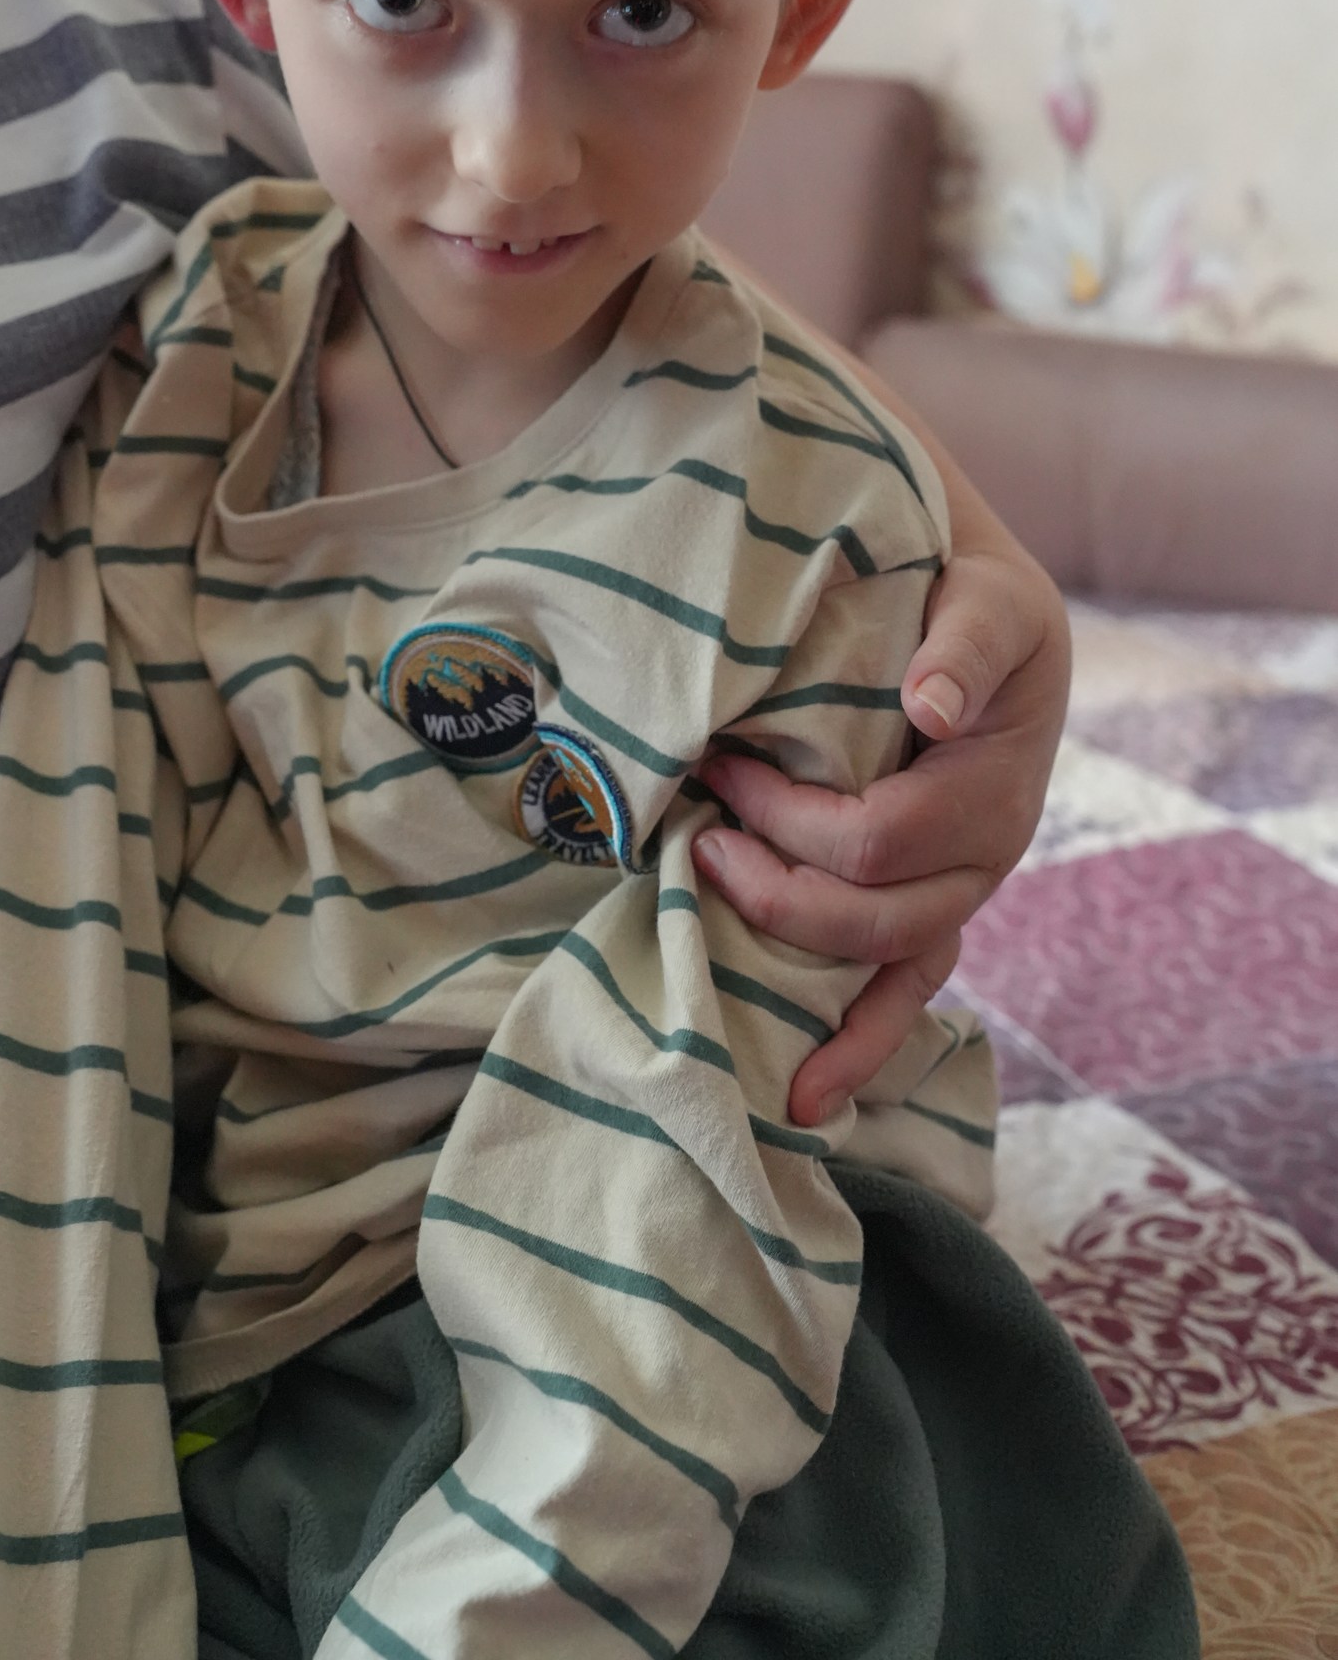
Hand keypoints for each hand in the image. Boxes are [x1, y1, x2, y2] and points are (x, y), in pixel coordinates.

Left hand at [693, 539, 1069, 1128]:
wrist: (986, 612)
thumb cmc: (975, 598)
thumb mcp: (989, 599)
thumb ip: (967, 646)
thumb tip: (931, 708)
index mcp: (994, 786)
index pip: (881, 836)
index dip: (789, 816)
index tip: (721, 761)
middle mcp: (986, 855)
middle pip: (876, 914)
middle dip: (777, 888)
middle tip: (700, 836)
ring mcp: (960, 890)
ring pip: (888, 967)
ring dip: (802, 971)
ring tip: (714, 937)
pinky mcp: (933, 905)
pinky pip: (905, 992)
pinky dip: (862, 1048)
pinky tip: (806, 1098)